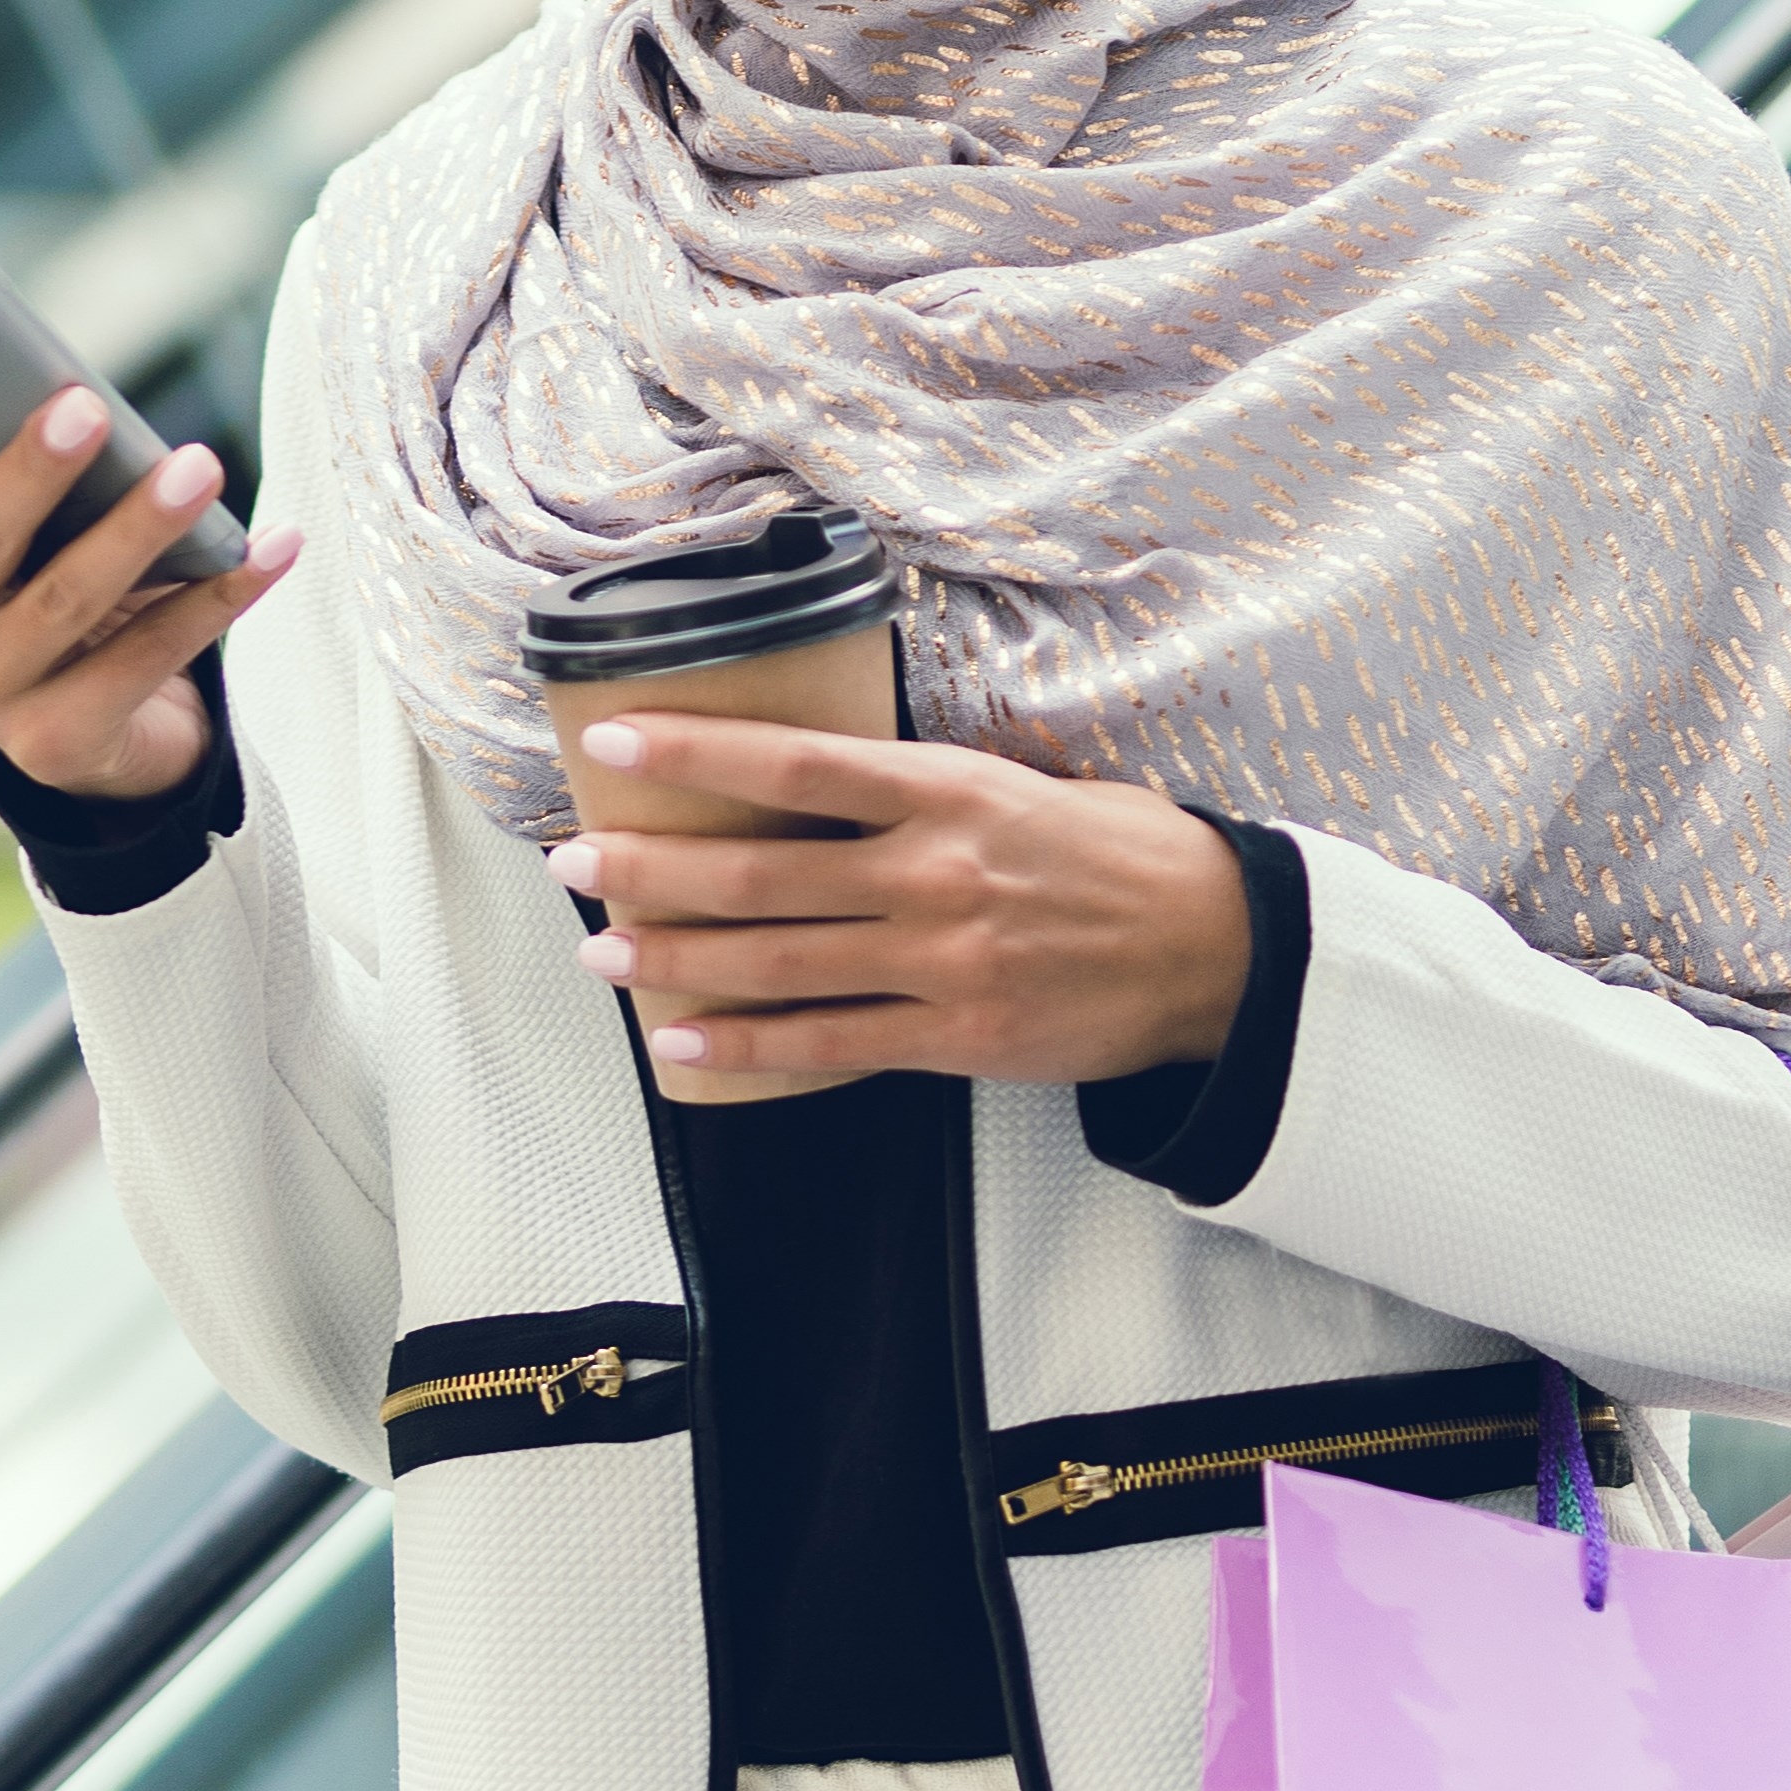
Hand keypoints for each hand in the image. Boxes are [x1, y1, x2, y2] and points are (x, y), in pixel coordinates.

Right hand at [0, 319, 299, 800]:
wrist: (109, 736)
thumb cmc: (67, 586)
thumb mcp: (35, 531)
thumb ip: (28, 470)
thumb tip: (76, 391)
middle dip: (33, 469)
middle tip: (89, 406)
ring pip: (66, 598)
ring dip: (140, 527)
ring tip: (201, 466)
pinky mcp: (55, 746)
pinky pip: (147, 657)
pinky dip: (217, 596)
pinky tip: (271, 546)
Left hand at [547, 721, 1246, 1089]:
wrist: (1216, 950)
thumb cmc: (1118, 856)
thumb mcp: (1025, 785)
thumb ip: (924, 788)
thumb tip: (822, 776)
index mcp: (947, 790)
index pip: (795, 762)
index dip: (696, 752)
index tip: (614, 742)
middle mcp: (933, 872)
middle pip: (760, 869)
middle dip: (652, 866)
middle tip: (574, 860)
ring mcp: (940, 959)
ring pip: (776, 960)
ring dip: (676, 957)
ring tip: (601, 952)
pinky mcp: (953, 1034)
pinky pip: (826, 1045)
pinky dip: (745, 1049)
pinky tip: (682, 1043)